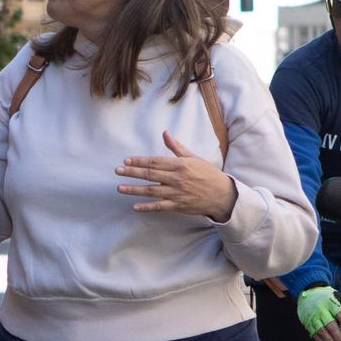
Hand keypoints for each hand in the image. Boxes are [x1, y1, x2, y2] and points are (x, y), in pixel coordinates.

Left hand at [115, 130, 238, 220]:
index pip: (155, 161)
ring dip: (134, 190)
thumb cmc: (207, 174)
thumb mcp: (193, 158)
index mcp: (180, 165)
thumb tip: (165, 133)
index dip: (139, 161)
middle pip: (150, 175)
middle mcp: (176, 178)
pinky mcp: (178, 205)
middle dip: (132, 172)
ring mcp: (176, 193)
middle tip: (118, 170)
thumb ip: (177, 147)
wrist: (222, 194)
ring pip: (151, 191)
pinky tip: (135, 207)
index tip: (126, 160)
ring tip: (120, 187)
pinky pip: (159, 207)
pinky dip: (147, 207)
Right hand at [297, 285, 340, 340]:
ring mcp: (313, 317)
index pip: (340, 315)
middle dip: (338, 336)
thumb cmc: (324, 295)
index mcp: (331, 303)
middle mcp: (321, 310)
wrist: (308, 290)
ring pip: (322, 331)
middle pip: (330, 326)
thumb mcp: (336, 296)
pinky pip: (314, 333)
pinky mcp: (307, 321)